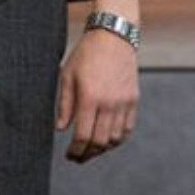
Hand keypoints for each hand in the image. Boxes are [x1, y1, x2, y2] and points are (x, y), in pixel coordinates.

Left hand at [55, 29, 138, 162]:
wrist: (114, 36)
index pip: (83, 136)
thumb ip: (65, 104)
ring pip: (114, 139)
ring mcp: (124, 102)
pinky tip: (107, 140)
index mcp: (89, 96)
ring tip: (91, 149)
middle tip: (78, 157)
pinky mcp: (133, 100)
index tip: (69, 155)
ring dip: (102, 149)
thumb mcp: (68, 75)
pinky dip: (117, 140)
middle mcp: (109, 102)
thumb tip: (60, 129)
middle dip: (87, 154)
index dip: (75, 150)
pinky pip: (127, 129)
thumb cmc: (86, 54)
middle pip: (99, 142)